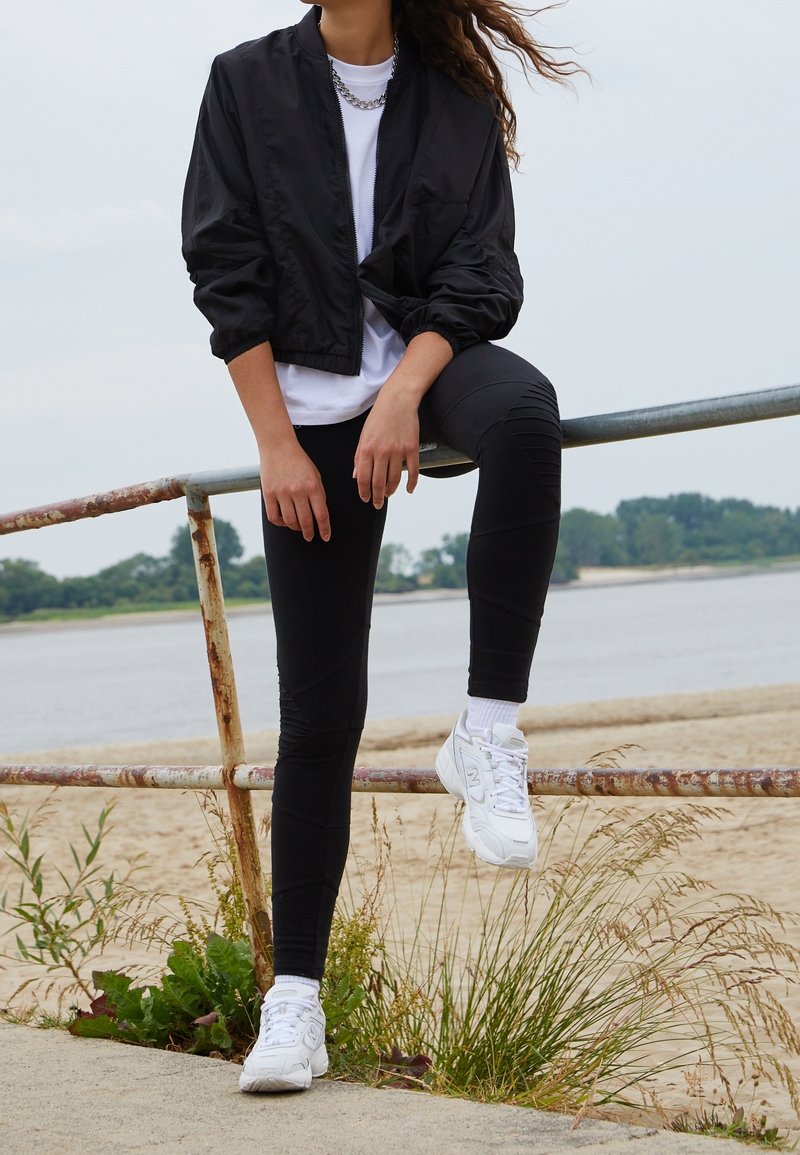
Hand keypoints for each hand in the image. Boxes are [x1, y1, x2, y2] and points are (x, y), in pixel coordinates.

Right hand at [259, 437, 330, 541]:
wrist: (278, 446)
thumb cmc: (299, 461)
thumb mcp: (315, 475)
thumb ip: (319, 494)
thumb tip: (320, 515)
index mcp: (313, 486)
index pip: (321, 515)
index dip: (325, 529)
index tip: (326, 537)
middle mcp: (298, 491)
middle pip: (305, 521)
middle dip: (309, 532)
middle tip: (310, 536)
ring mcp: (282, 493)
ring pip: (290, 522)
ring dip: (296, 528)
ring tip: (298, 528)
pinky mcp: (268, 493)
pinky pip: (274, 517)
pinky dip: (280, 523)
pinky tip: (284, 521)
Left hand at [353, 384, 420, 508]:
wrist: (398, 400)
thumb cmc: (379, 417)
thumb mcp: (363, 436)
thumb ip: (359, 457)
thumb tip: (356, 476)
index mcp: (367, 449)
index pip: (364, 478)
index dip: (364, 492)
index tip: (365, 499)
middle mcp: (381, 452)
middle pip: (379, 482)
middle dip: (377, 497)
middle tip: (377, 504)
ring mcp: (398, 451)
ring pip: (395, 479)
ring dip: (391, 491)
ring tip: (389, 495)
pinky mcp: (412, 448)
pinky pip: (413, 471)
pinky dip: (411, 483)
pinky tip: (409, 490)